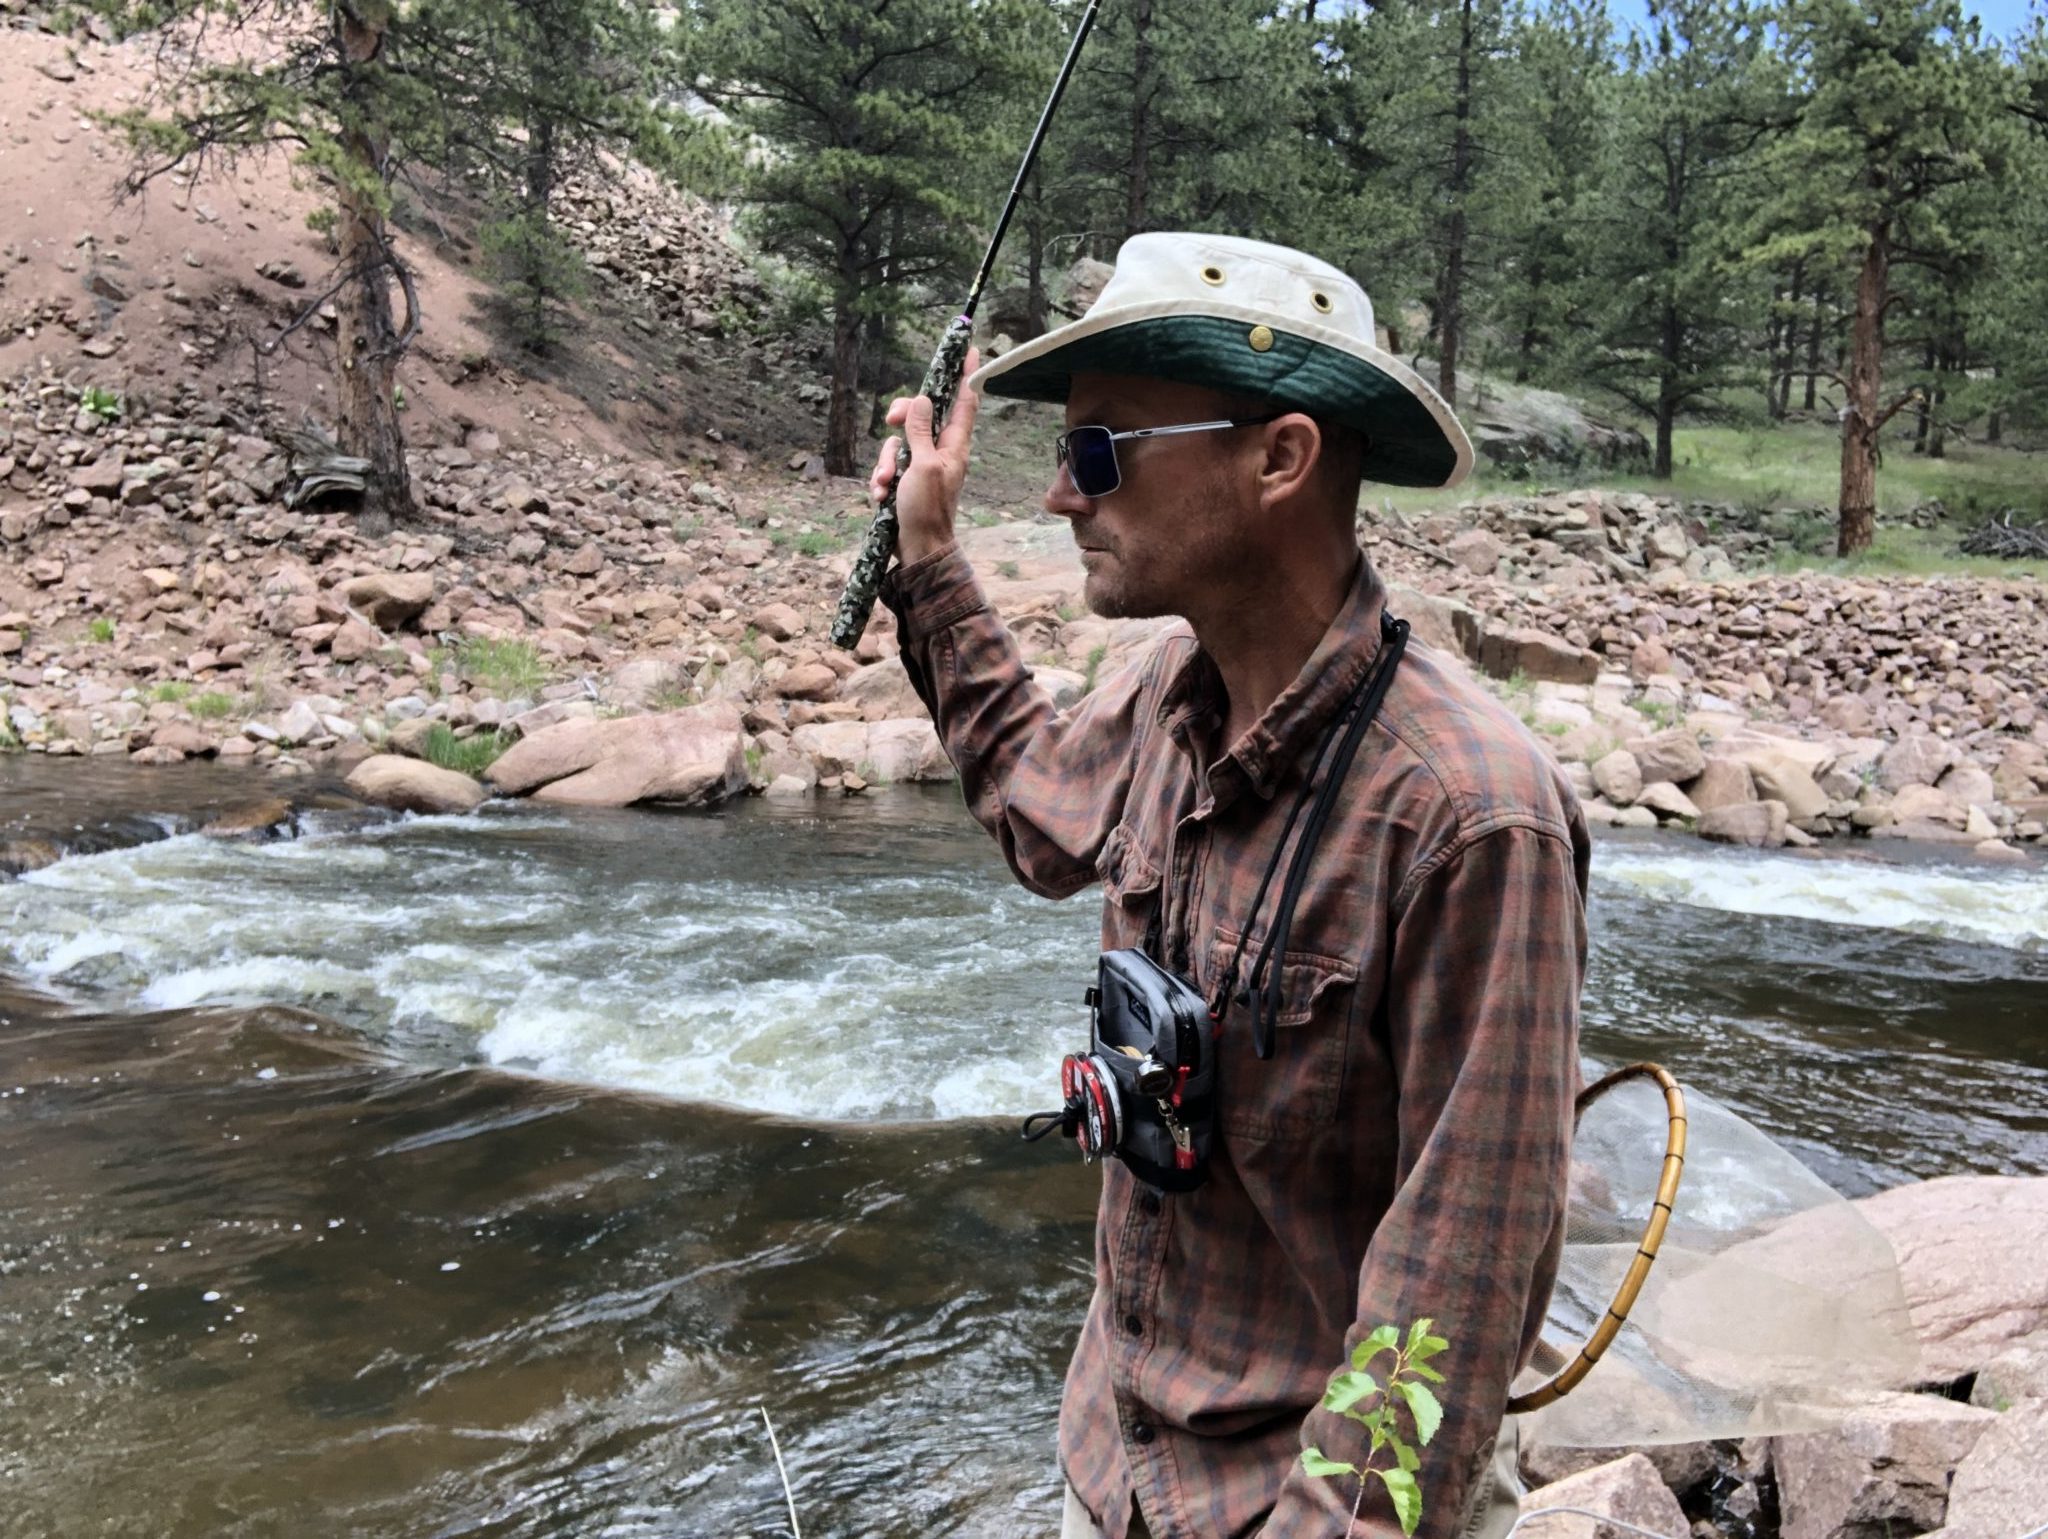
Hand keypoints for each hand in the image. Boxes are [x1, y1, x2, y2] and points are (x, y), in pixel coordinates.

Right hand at [870, 346, 980, 565]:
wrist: (918, 550)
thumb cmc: (927, 510)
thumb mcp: (923, 466)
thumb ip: (920, 431)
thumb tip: (919, 399)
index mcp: (955, 445)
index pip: (964, 402)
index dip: (965, 376)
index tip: (970, 350)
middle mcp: (940, 452)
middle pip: (920, 415)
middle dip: (900, 418)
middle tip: (890, 420)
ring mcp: (922, 467)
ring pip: (897, 443)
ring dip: (885, 462)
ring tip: (885, 483)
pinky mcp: (905, 481)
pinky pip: (888, 467)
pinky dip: (881, 480)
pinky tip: (881, 496)